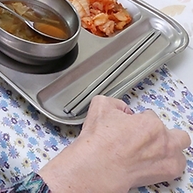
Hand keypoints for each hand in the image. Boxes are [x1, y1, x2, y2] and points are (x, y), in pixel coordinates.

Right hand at [39, 96, 189, 192]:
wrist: (98, 165)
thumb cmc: (100, 141)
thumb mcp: (101, 105)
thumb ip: (117, 103)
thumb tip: (123, 110)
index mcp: (150, 123)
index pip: (152, 116)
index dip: (141, 119)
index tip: (134, 125)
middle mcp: (163, 141)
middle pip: (179, 135)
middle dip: (166, 134)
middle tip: (151, 137)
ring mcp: (167, 160)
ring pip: (180, 153)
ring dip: (170, 150)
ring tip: (153, 151)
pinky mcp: (166, 175)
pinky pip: (176, 168)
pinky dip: (167, 164)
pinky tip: (152, 162)